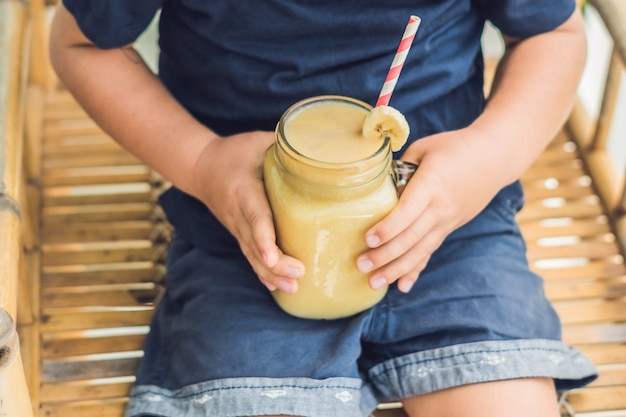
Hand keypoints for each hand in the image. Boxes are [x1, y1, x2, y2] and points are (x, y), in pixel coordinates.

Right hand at [190, 131, 304, 292]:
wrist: (200, 167)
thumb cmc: (234, 152)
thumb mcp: (257, 141)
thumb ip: (284, 144)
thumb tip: (320, 142)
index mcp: (244, 190)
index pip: (254, 217)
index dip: (263, 238)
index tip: (273, 256)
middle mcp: (237, 213)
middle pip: (254, 245)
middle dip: (275, 264)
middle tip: (299, 274)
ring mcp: (236, 227)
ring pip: (251, 256)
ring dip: (271, 275)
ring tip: (293, 288)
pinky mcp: (239, 234)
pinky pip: (250, 257)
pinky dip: (263, 274)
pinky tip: (278, 288)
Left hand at [357, 127, 505, 292]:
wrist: (495, 157)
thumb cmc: (455, 147)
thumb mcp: (425, 148)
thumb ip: (401, 167)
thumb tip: (378, 186)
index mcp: (432, 184)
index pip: (408, 211)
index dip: (388, 228)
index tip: (367, 239)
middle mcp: (440, 207)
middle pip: (411, 237)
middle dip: (385, 255)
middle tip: (360, 266)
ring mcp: (447, 221)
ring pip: (420, 251)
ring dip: (396, 270)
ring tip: (374, 284)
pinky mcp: (449, 227)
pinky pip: (430, 251)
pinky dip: (416, 269)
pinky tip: (402, 286)